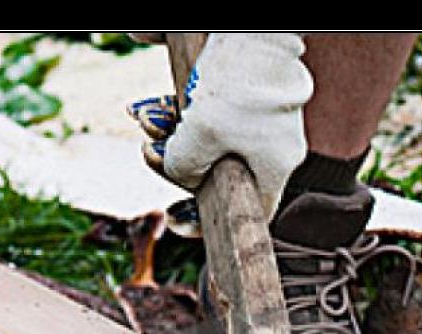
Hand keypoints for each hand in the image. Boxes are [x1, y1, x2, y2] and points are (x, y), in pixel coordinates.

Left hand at [126, 32, 312, 221]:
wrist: (257, 25)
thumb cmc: (238, 81)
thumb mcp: (200, 135)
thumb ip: (184, 167)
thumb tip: (180, 174)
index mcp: (275, 167)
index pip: (245, 211)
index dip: (209, 220)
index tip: (176, 217)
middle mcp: (275, 146)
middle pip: (219, 170)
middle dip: (177, 160)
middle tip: (149, 148)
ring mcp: (266, 117)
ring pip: (212, 137)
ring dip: (173, 131)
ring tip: (146, 117)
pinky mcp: (256, 89)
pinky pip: (215, 110)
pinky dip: (184, 108)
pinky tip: (153, 102)